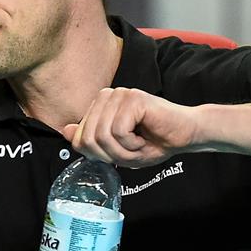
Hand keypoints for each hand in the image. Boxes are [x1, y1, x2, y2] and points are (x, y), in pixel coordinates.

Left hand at [64, 87, 201, 167]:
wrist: (185, 136)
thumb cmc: (153, 142)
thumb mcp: (116, 149)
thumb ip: (90, 140)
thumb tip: (66, 131)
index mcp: (100, 105)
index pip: (79, 138)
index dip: (99, 155)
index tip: (120, 152)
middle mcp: (107, 96)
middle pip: (88, 138)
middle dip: (110, 155)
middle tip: (132, 151)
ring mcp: (119, 95)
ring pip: (102, 136)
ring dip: (123, 150)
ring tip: (139, 145)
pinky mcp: (132, 99)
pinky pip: (118, 131)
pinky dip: (132, 143)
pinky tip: (145, 138)